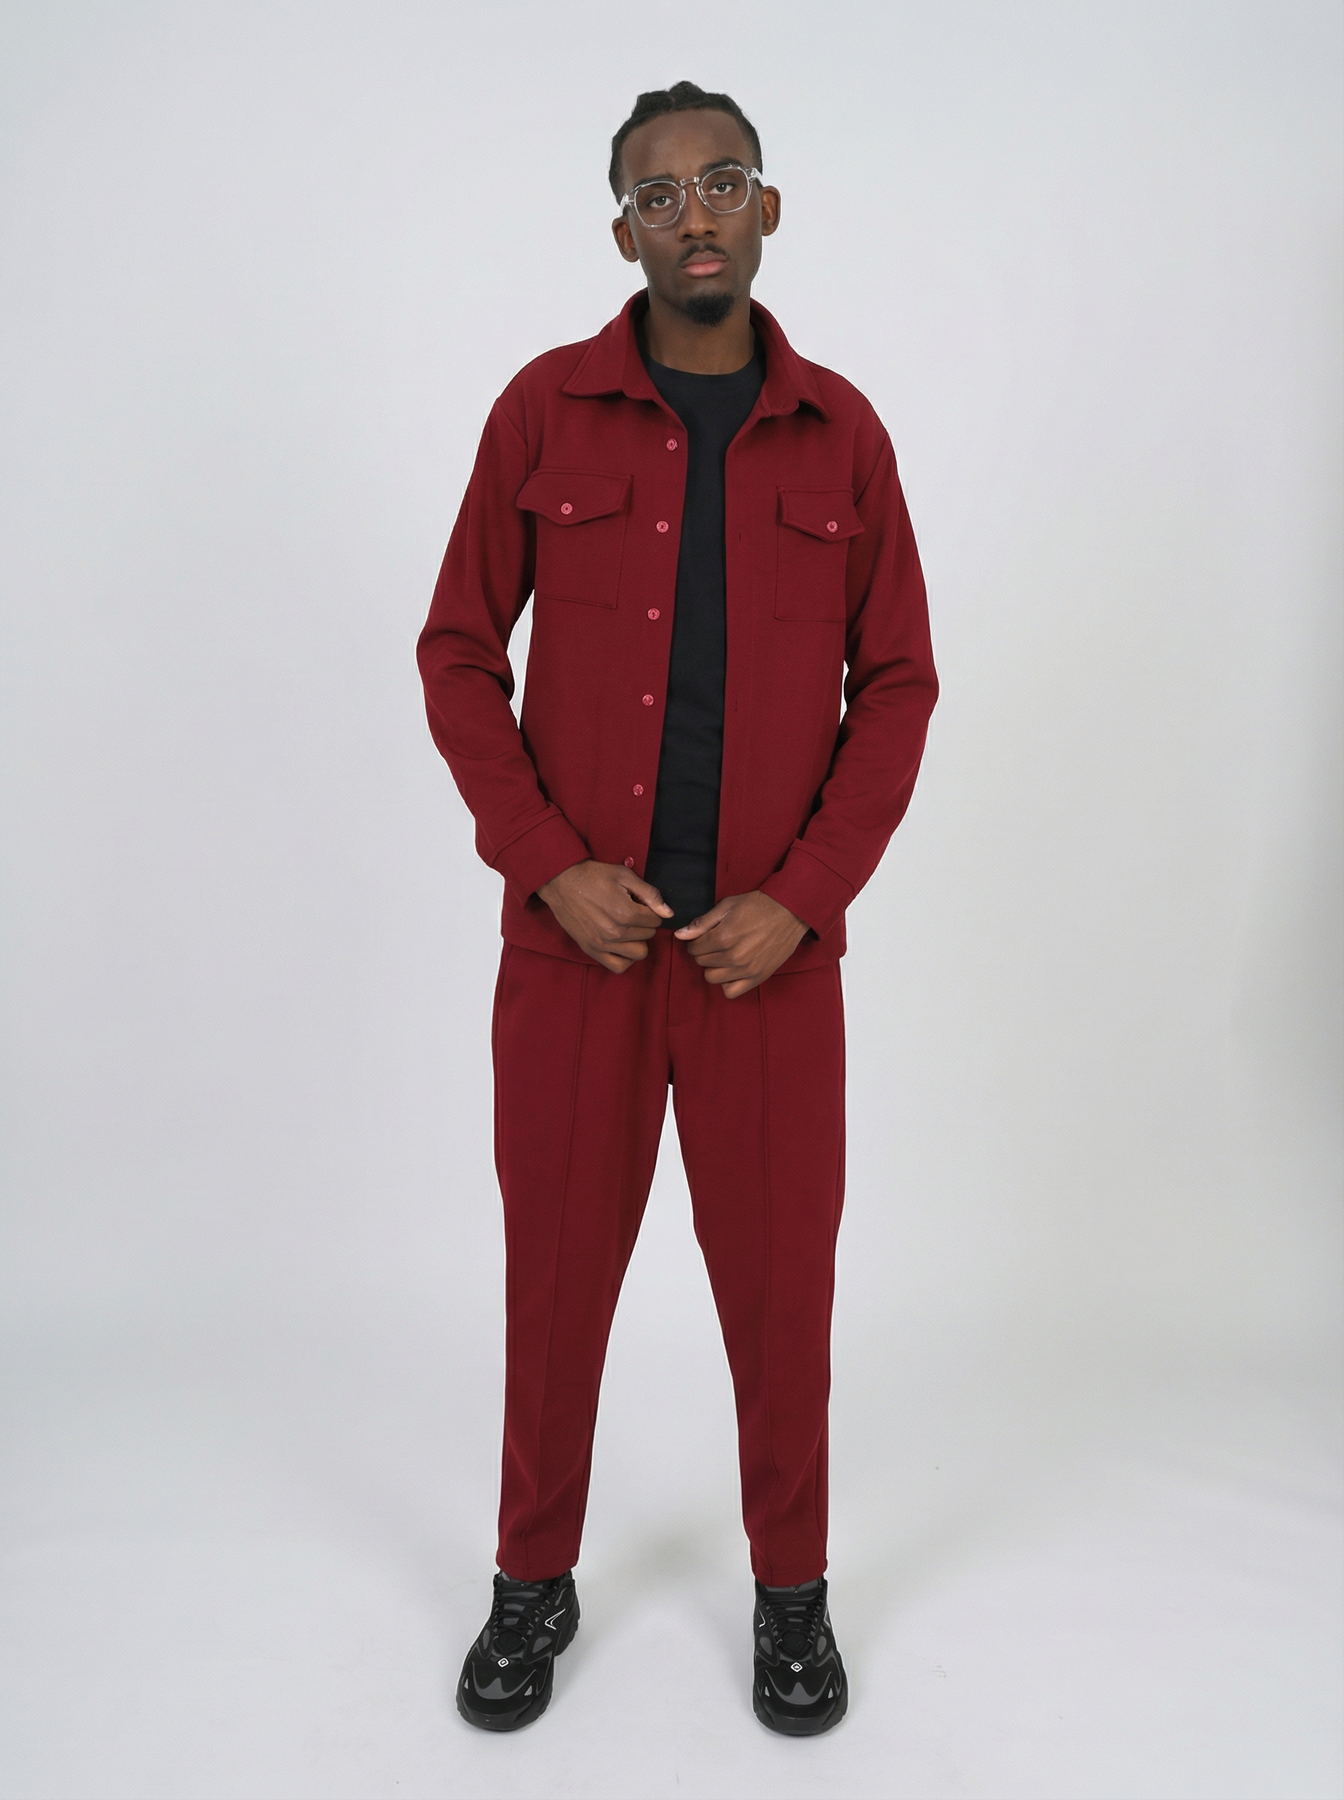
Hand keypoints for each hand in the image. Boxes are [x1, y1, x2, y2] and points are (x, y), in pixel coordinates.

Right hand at [538, 860, 673, 971]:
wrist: (561, 882)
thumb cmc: (593, 876)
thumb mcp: (624, 876)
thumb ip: (650, 894)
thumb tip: (668, 913)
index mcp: (626, 913)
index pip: (656, 920)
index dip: (651, 909)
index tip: (639, 902)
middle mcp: (616, 932)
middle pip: (649, 935)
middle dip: (644, 923)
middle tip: (631, 911)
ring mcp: (603, 944)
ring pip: (639, 953)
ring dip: (637, 941)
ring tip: (627, 928)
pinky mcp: (591, 950)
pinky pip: (619, 967)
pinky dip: (625, 959)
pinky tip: (623, 946)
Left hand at [675, 891, 808, 998]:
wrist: (790, 911)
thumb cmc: (758, 905)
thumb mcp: (727, 906)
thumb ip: (703, 922)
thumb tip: (680, 934)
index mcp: (723, 937)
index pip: (694, 949)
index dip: (695, 942)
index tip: (703, 937)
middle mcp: (733, 957)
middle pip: (702, 963)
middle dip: (704, 953)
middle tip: (715, 944)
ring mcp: (746, 969)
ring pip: (712, 978)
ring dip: (714, 967)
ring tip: (724, 956)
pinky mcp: (758, 977)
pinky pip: (731, 992)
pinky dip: (727, 983)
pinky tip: (732, 970)